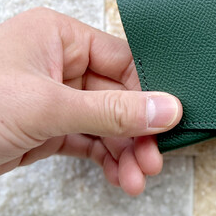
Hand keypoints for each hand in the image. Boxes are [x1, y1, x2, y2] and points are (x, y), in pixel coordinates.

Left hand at [0, 7, 182, 195]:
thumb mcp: (47, 106)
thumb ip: (112, 111)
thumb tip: (166, 108)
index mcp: (59, 37)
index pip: (123, 61)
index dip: (149, 93)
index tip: (169, 122)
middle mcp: (60, 64)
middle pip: (118, 97)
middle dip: (137, 132)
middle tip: (152, 160)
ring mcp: (53, 98)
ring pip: (107, 124)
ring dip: (125, 152)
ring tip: (136, 178)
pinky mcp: (46, 128)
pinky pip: (89, 141)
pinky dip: (106, 160)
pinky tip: (119, 176)